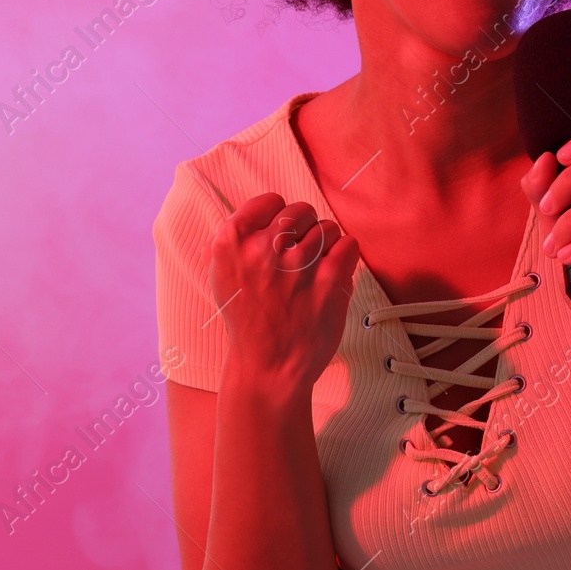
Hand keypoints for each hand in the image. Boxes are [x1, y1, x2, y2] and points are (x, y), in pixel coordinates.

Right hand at [208, 192, 360, 397]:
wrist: (268, 368)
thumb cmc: (247, 320)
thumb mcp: (222, 276)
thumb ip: (234, 241)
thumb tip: (259, 211)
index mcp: (230, 243)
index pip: (269, 201)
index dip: (278, 217)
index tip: (280, 238)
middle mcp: (262, 249)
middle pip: (301, 210)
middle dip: (304, 230)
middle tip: (299, 257)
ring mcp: (298, 264)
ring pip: (327, 227)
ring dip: (325, 246)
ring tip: (314, 272)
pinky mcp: (329, 280)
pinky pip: (348, 244)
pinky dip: (344, 258)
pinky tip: (332, 276)